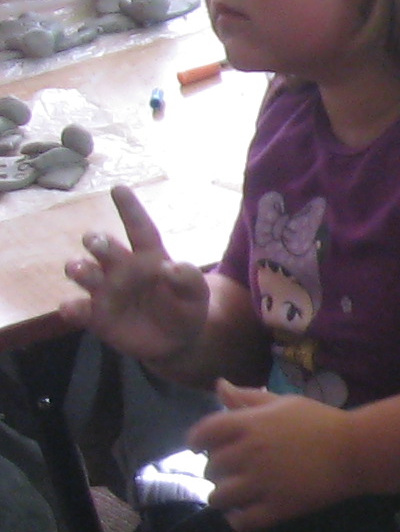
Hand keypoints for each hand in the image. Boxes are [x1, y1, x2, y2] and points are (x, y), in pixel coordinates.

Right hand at [61, 189, 214, 365]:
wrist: (177, 342)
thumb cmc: (185, 308)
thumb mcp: (197, 295)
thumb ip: (189, 279)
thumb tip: (172, 267)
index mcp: (149, 257)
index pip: (139, 229)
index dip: (130, 209)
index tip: (119, 189)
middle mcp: (122, 269)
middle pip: (104, 248)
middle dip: (98, 242)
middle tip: (98, 243)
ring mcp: (105, 291)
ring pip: (84, 272)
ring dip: (79, 269)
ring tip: (83, 271)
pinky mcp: (95, 316)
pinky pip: (78, 309)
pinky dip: (71, 308)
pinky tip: (71, 309)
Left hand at [194, 381, 355, 529]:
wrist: (358, 450)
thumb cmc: (323, 422)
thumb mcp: (284, 402)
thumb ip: (248, 398)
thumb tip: (219, 386)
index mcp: (249, 425)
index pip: (203, 433)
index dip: (196, 442)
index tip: (201, 448)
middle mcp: (249, 453)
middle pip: (211, 468)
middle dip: (216, 471)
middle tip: (231, 472)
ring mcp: (262, 483)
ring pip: (219, 497)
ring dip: (222, 496)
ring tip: (236, 494)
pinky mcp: (277, 508)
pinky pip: (241, 522)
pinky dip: (236, 520)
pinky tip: (243, 513)